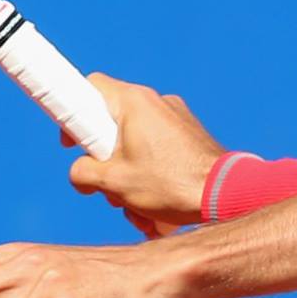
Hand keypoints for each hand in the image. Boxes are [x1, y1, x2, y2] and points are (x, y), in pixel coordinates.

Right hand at [67, 74, 226, 231]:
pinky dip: (152, 179)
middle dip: (105, 161)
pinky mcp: (190, 137)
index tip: (71, 140)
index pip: (91, 86)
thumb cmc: (169, 185)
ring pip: (135, 145)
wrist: (226, 196)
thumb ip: (82, 173)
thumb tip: (80, 174)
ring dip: (129, 179)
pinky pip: (158, 153)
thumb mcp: (113, 182)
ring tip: (138, 207)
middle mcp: (157, 103)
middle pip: (112, 124)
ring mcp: (177, 119)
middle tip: (108, 185)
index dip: (73, 111)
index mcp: (135, 102)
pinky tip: (157, 211)